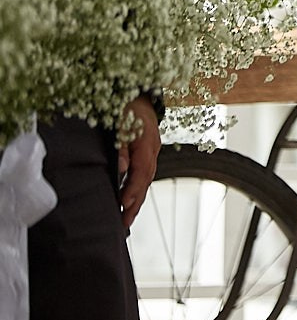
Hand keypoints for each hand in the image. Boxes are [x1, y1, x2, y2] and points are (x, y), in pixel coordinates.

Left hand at [116, 98, 160, 228]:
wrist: (140, 95)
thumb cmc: (127, 108)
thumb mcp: (121, 123)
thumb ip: (121, 146)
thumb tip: (121, 169)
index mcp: (147, 143)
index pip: (141, 172)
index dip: (132, 191)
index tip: (122, 206)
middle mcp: (153, 149)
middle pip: (146, 181)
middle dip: (136, 203)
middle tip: (124, 223)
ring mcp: (153, 151)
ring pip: (147, 179)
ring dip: (137, 199)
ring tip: (127, 217)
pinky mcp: (149, 152)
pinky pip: (145, 174)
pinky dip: (138, 189)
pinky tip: (130, 198)